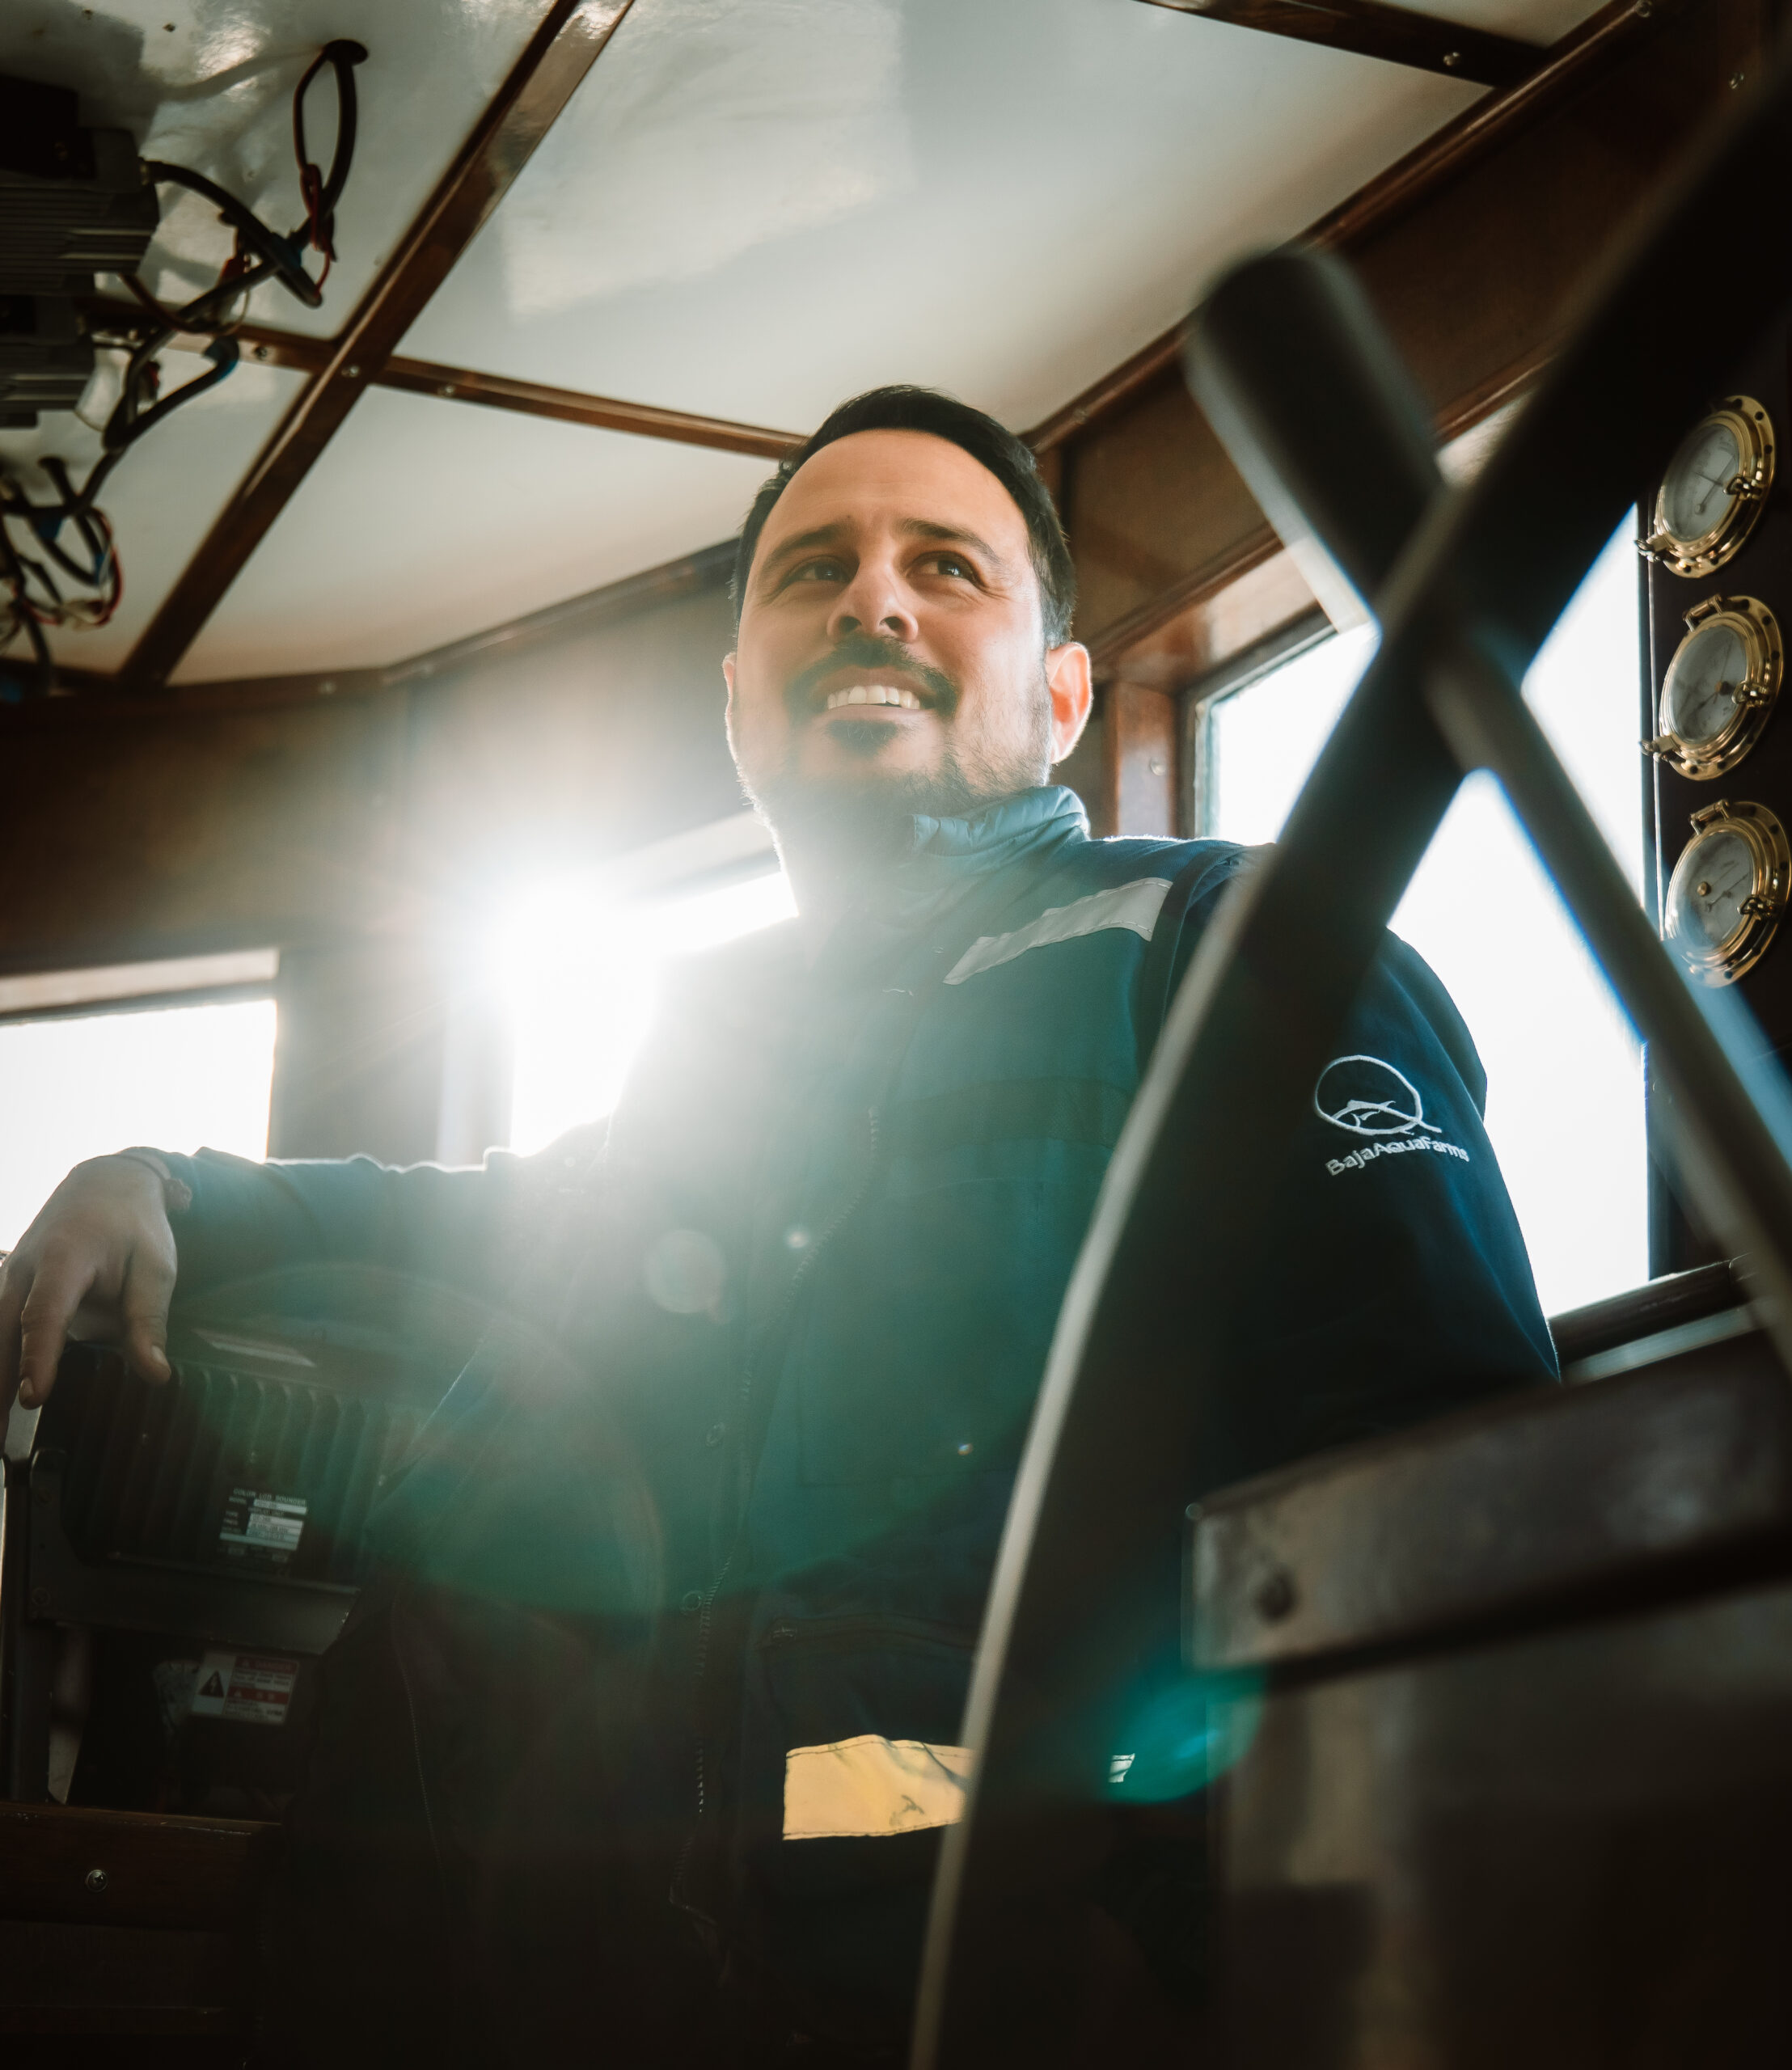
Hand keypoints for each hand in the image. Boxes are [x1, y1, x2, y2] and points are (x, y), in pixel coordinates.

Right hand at [0, 1155, 178, 1421]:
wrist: (105, 1184)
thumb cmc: (133, 1227)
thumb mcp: (156, 1268)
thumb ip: (148, 1322)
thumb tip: (155, 1375)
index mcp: (63, 1260)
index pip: (45, 1315)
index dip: (39, 1357)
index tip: (34, 1396)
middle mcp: (23, 1271)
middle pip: (0, 1333)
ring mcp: (7, 1279)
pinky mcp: (5, 1291)